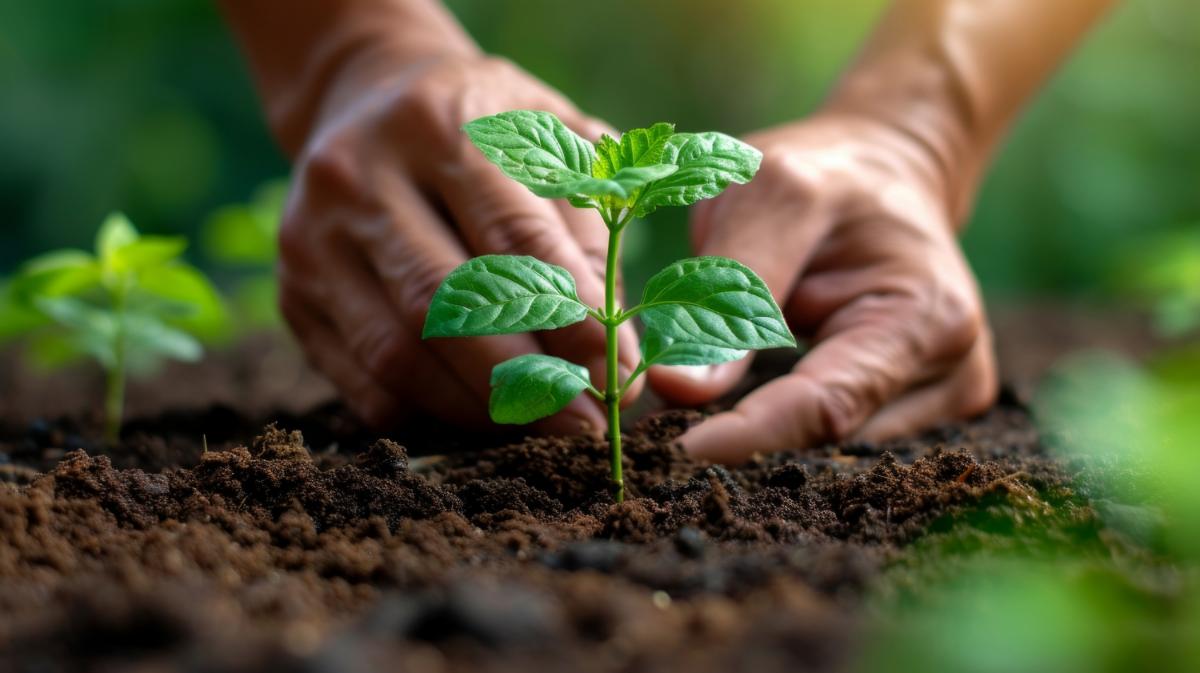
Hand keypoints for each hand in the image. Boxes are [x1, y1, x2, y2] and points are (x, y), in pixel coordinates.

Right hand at [278, 55, 641, 431]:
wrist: (368, 93)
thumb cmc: (488, 126)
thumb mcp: (553, 142)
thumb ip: (591, 234)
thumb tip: (611, 359)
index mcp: (442, 124)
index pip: (515, 240)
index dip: (571, 320)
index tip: (618, 378)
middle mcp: (362, 176)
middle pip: (443, 305)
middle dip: (522, 380)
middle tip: (582, 426)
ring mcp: (313, 237)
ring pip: (397, 353)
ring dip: (478, 408)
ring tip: (538, 425)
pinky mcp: (293, 292)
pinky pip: (361, 380)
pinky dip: (426, 413)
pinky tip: (478, 414)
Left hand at [650, 115, 996, 461]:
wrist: (884, 171)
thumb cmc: (827, 173)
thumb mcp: (771, 199)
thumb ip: (727, 293)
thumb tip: (673, 386)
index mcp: (929, 317)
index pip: (828, 406)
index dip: (752, 434)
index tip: (680, 451)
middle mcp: (952, 371)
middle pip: (824, 434)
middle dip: (745, 429)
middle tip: (666, 415)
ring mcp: (941, 397)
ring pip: (822, 442)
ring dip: (762, 423)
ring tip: (711, 375)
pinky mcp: (917, 409)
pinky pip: (830, 432)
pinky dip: (782, 418)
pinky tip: (750, 391)